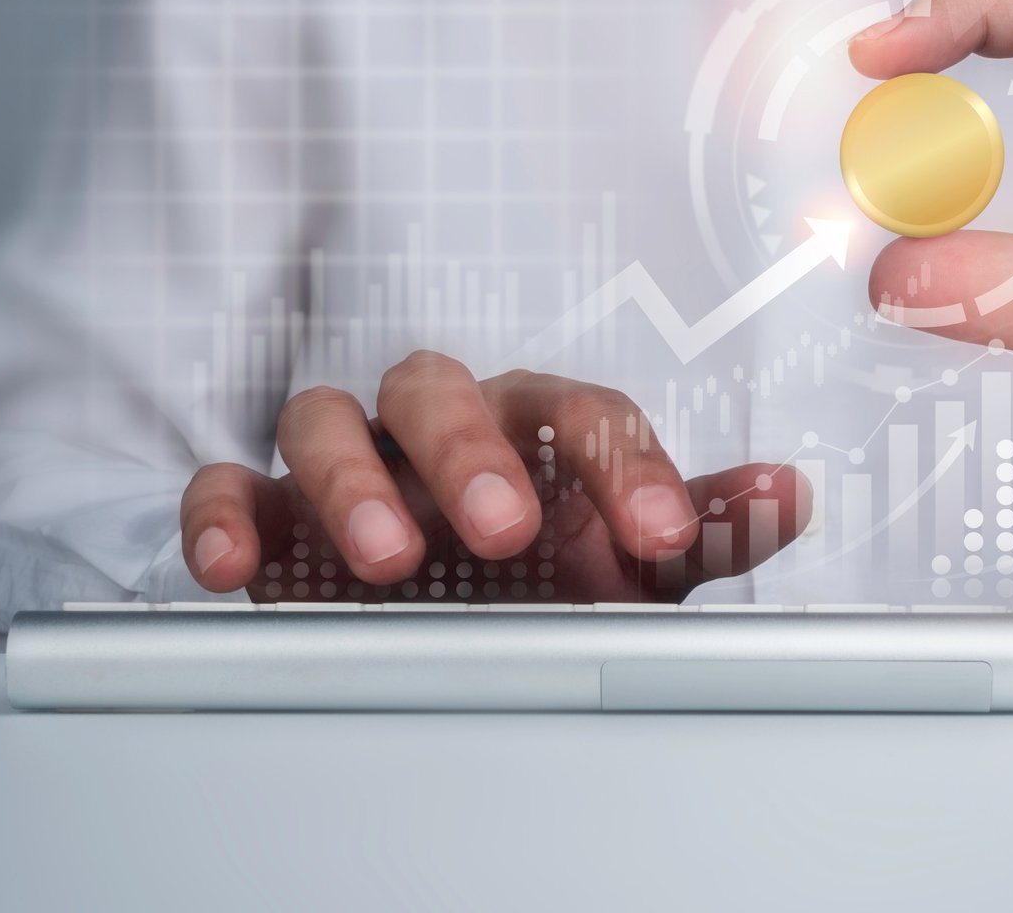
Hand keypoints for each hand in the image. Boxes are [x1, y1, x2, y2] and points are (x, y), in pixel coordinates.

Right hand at [179, 355, 809, 600]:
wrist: (450, 624)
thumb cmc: (545, 573)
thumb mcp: (628, 563)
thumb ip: (705, 527)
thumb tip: (788, 493)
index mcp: (535, 425)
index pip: (582, 412)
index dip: (624, 464)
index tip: (660, 530)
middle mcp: (440, 426)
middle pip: (442, 387)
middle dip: (471, 451)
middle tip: (505, 528)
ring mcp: (351, 460)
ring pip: (326, 418)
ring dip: (351, 479)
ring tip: (387, 557)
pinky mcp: (270, 511)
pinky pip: (229, 484)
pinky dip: (224, 514)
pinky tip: (236, 567)